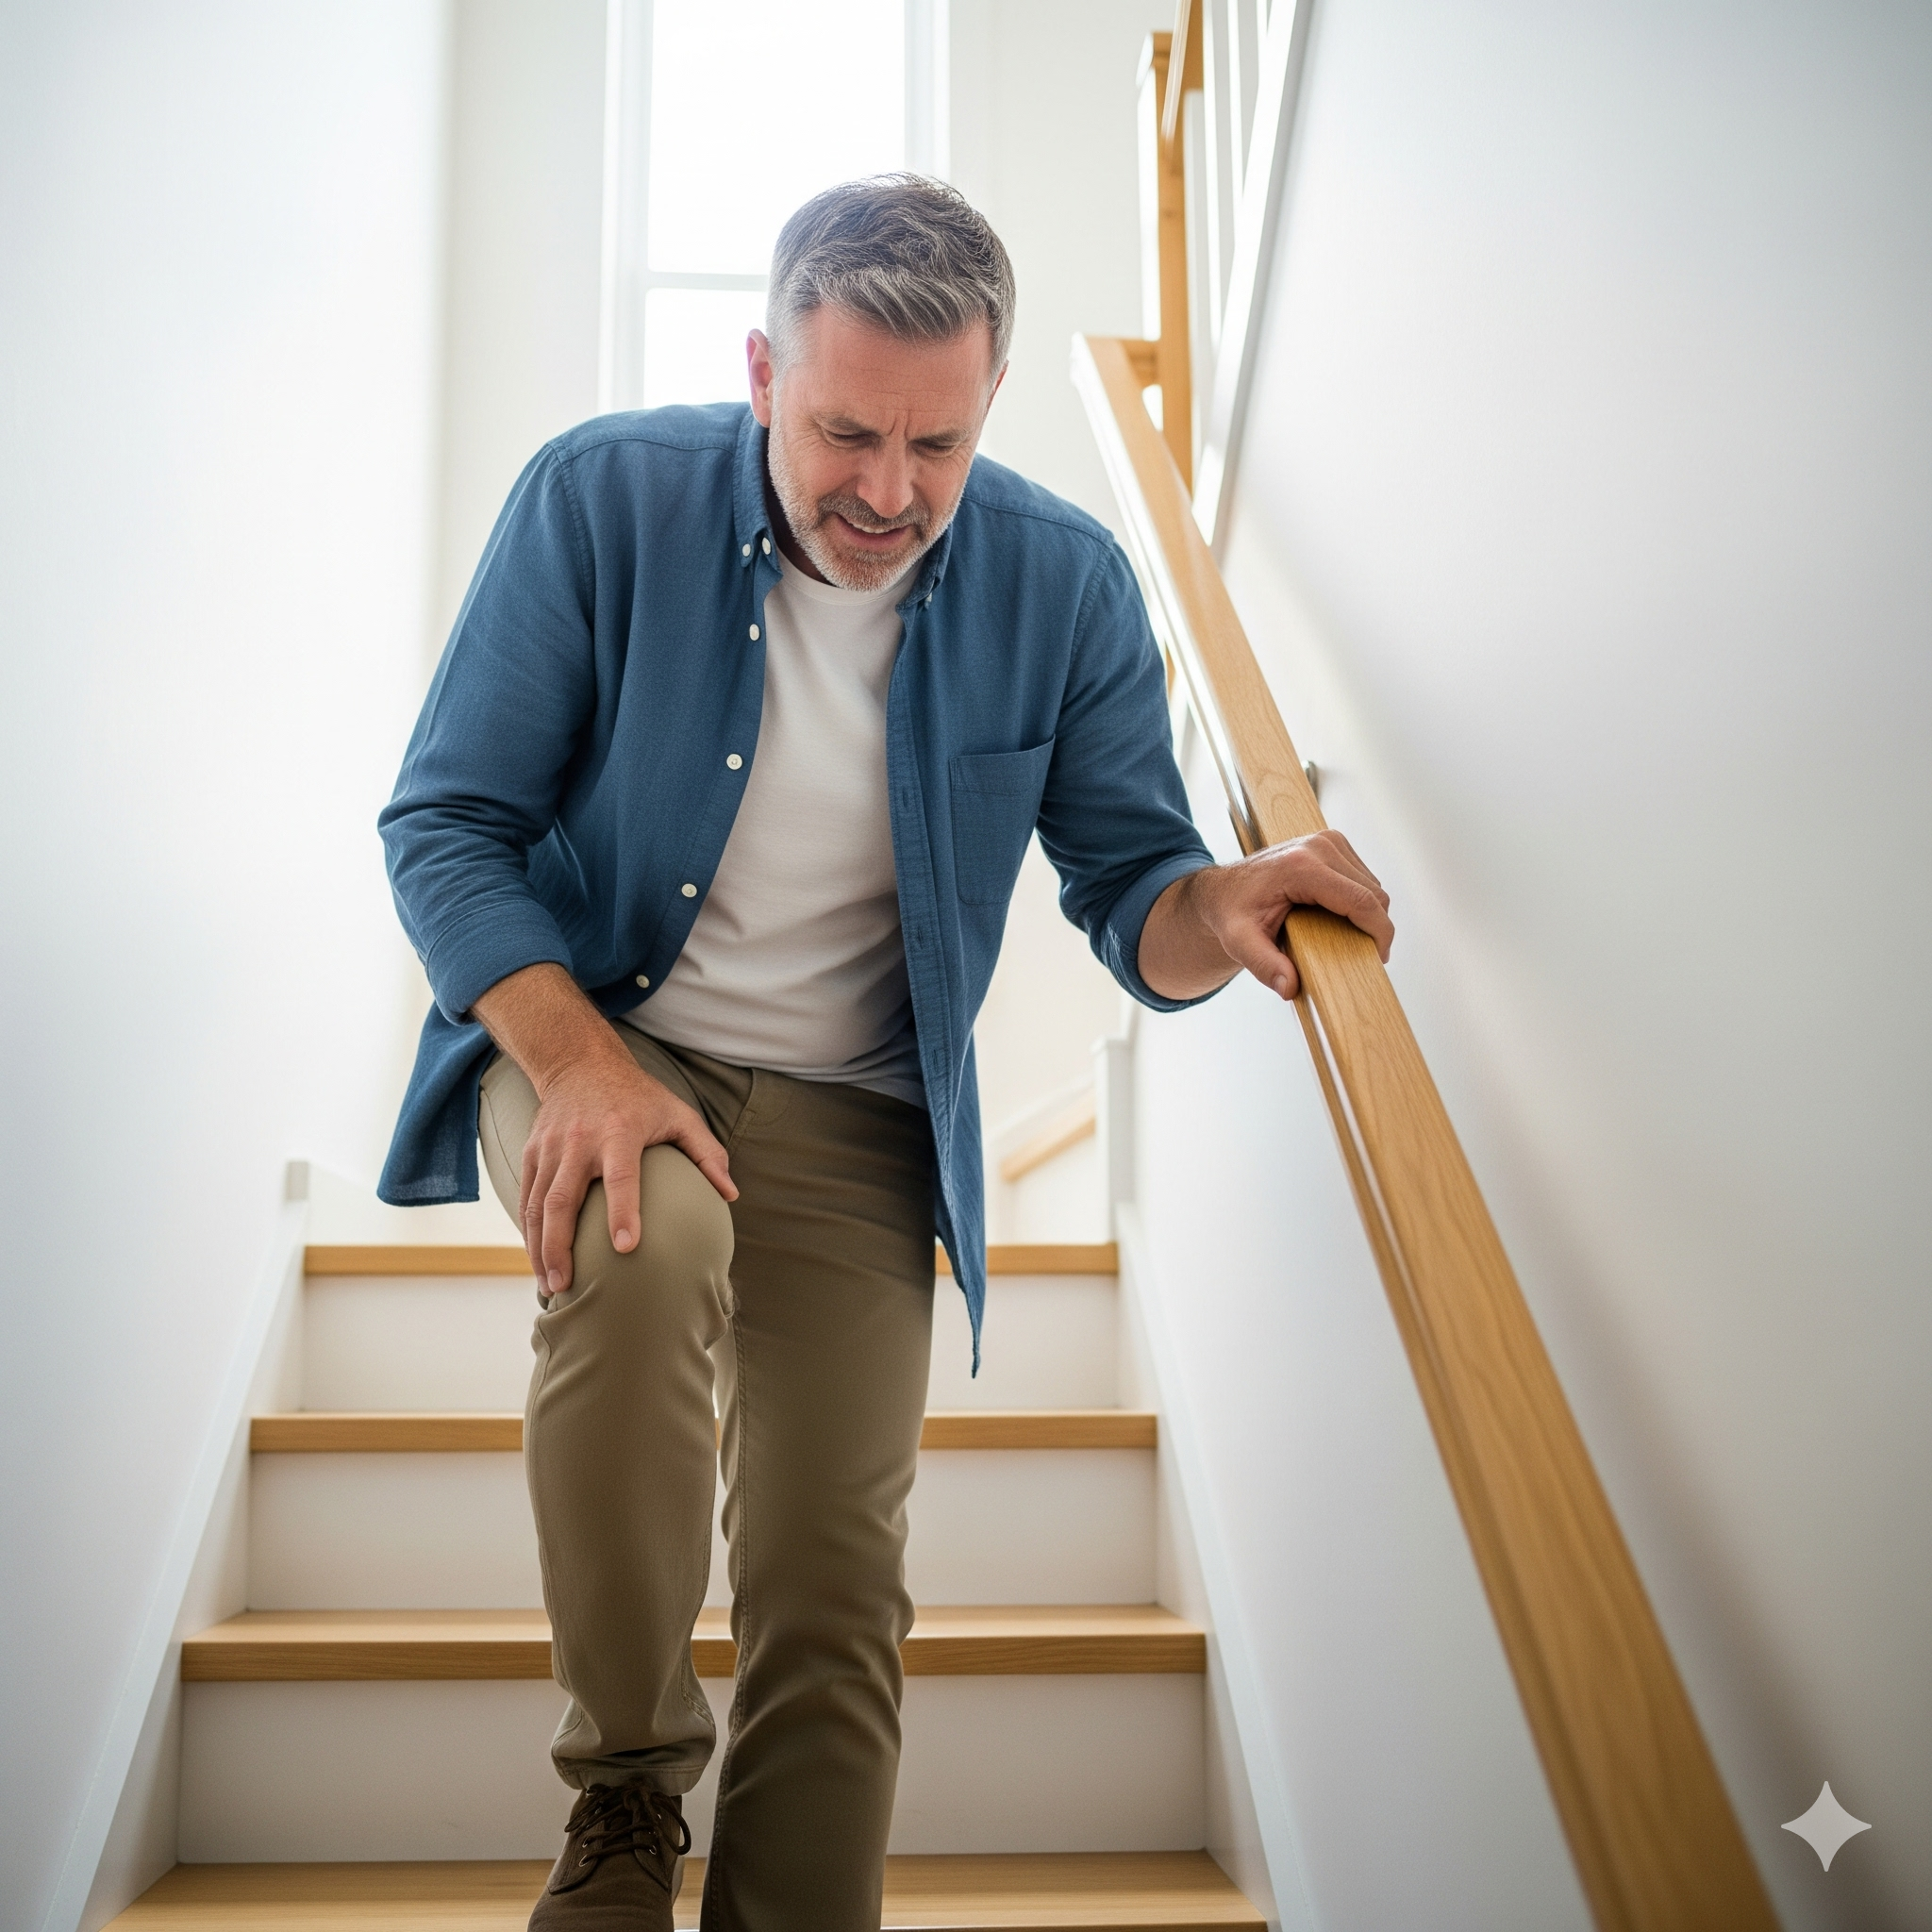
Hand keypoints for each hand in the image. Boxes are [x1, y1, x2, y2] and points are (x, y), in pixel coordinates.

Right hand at [519, 1050, 735, 1295]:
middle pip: (563, 1199)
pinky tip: (537, 1260)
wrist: (580, 1063)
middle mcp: (579, 1141)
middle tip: (565, 1285)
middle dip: (560, 1246)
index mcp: (620, 1132)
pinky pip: (526, 1197)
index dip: (624, 1212)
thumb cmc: (639, 1097)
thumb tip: (731, 1195)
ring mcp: (550, 1148)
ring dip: (538, 1248)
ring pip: (537, 1204)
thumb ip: (706, 1153)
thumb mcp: (679, 1114)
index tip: (625, 1248)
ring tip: (549, 1286)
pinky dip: (528, 1232)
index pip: (621, 1177)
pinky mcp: (532, 1153)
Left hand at [1138, 830, 1393, 1001]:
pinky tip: (1339, 919)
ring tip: (1345, 939)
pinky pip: (1364, 878)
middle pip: (1374, 894)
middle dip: (1375, 928)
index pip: (1362, 900)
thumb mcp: (1239, 942)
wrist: (1222, 888)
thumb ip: (1263, 965)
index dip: (1379, 932)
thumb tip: (1289, 988)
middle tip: (1361, 958)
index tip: (1378, 960)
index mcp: (1301, 867)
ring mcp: (1328, 840)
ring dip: (1368, 915)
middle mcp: (1320, 846)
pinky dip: (1360, 902)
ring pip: (1373, 886)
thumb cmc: (1230, 913)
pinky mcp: (1333, 842)